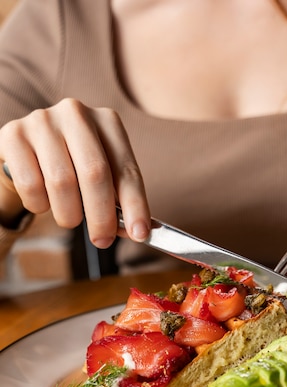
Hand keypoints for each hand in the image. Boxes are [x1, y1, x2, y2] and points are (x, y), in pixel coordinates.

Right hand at [0, 98, 150, 245]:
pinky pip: (31, 184)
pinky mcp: (13, 135)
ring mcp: (42, 121)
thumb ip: (119, 202)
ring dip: (69, 214)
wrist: (27, 155)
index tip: (140, 234)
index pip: (126, 170)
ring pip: (62, 182)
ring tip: (70, 218)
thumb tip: (136, 230)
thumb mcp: (101, 179)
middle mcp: (76, 114)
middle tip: (102, 240)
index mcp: (107, 121)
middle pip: (95, 174)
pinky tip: (43, 201)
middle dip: (101, 216)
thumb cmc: (72, 169)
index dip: (135, 205)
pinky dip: (40, 205)